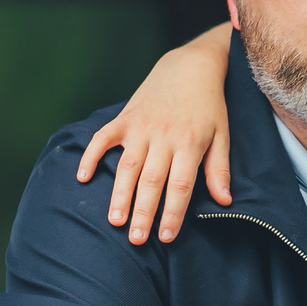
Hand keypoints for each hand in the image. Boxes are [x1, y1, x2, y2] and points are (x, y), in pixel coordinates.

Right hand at [76, 23, 236, 243]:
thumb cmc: (209, 106)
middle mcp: (164, 137)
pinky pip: (103, 138)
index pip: (180, 185)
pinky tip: (81, 177)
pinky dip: (90, 155)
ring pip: (127, 165)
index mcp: (190, 143)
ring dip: (119, 194)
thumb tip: (224, 201)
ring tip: (115, 220)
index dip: (173, 212)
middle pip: (151, 180)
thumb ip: (219, 169)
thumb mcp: (221, 135)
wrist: (190, 66)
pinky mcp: (124, 118)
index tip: (165, 237)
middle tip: (136, 239)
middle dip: (143, 212)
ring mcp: (141, 127)